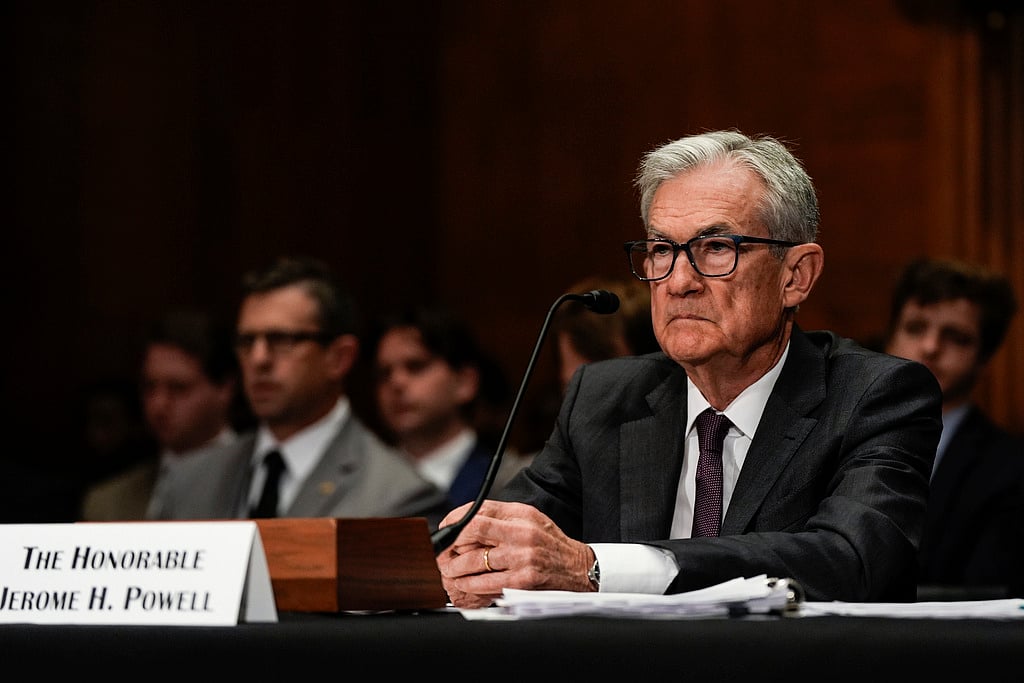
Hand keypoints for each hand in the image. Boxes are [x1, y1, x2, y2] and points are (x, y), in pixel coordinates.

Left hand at [435, 500, 595, 608]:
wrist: (579, 568)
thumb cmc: (550, 544)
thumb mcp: (531, 519)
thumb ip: (502, 517)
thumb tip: (467, 520)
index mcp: (522, 514)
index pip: (479, 510)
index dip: (456, 519)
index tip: (446, 528)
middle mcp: (522, 532)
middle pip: (473, 531)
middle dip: (451, 543)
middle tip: (442, 551)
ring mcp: (522, 557)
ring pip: (475, 559)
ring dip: (455, 567)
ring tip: (448, 569)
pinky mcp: (522, 580)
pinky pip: (486, 582)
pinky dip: (469, 584)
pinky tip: (463, 583)